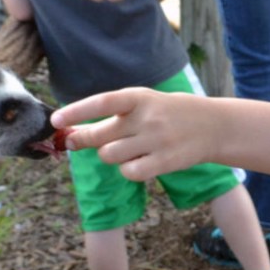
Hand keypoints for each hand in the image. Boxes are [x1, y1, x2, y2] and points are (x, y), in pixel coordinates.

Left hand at [50, 87, 217, 181]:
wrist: (213, 126)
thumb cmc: (170, 113)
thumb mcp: (145, 103)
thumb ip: (115, 114)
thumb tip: (74, 130)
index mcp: (140, 97)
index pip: (102, 102)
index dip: (76, 111)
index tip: (56, 120)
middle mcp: (147, 117)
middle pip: (100, 135)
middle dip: (81, 139)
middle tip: (74, 141)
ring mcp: (156, 140)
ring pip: (110, 155)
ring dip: (109, 155)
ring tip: (124, 149)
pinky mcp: (165, 161)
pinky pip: (129, 172)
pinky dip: (127, 170)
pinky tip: (137, 163)